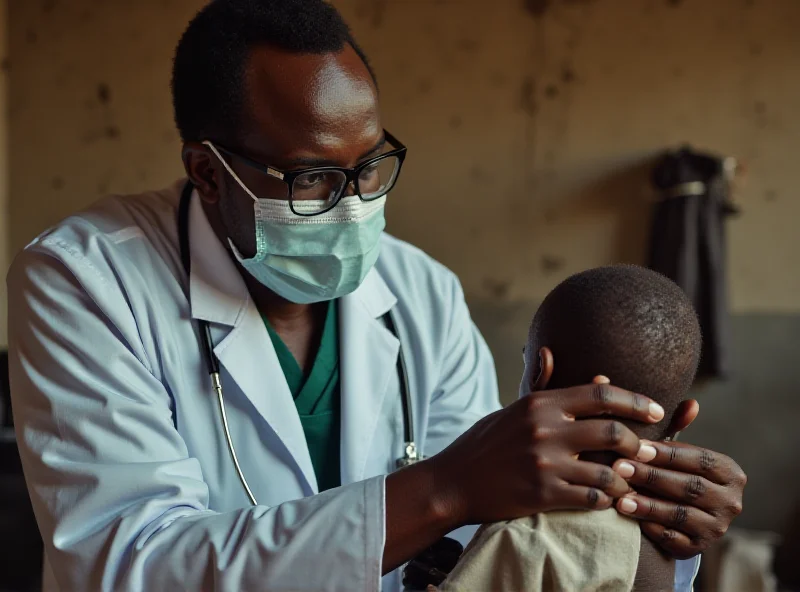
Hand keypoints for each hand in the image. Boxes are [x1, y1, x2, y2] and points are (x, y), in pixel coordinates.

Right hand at [428, 366, 664, 524]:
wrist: (453, 482)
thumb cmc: (485, 444)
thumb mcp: (511, 409)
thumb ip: (539, 385)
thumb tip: (549, 352)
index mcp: (540, 404)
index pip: (600, 395)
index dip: (635, 401)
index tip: (655, 409)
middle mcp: (544, 429)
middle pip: (612, 432)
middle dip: (638, 442)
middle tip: (648, 450)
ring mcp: (544, 463)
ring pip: (607, 471)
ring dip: (626, 478)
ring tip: (631, 480)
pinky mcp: (542, 494)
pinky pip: (591, 499)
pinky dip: (607, 500)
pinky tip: (609, 499)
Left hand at [613, 401, 745, 558]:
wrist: (677, 517)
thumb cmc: (672, 472)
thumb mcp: (677, 452)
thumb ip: (678, 428)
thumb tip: (690, 402)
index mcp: (730, 473)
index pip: (700, 460)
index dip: (668, 454)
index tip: (637, 446)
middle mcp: (731, 502)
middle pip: (689, 487)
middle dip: (651, 477)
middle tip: (619, 467)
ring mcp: (717, 528)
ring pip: (680, 514)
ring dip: (647, 504)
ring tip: (619, 496)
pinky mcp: (699, 548)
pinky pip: (673, 538)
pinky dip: (650, 527)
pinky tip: (629, 517)